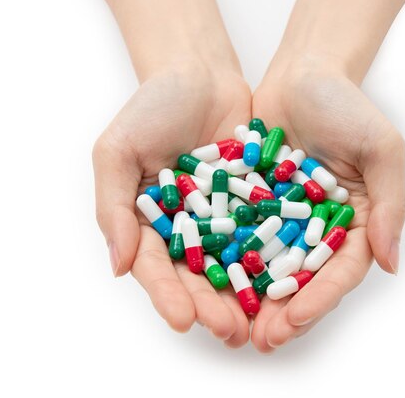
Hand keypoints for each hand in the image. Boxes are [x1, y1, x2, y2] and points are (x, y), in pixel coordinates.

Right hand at [92, 65, 252, 346]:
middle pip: (198, 274)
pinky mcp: (256, 202)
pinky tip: (290, 277)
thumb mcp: (117, 151)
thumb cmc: (150, 108)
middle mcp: (187, 227)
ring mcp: (224, 217)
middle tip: (230, 331)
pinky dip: (277, 253)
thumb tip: (117, 266)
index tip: (183, 319)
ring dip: (246, 292)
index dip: (168, 295)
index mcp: (149, 223)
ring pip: (235, 261)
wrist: (198, 73)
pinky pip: (266, 231)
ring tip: (260, 320)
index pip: (155, 267)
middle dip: (212, 304)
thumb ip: (113, 207)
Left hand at [250, 61, 404, 351]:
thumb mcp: (381, 149)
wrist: (303, 73)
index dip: (322, 296)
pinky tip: (210, 281)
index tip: (297, 319)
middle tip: (262, 340)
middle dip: (284, 310)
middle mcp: (318, 226)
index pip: (341, 269)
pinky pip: (239, 234)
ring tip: (233, 325)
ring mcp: (284, 217)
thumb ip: (389, 204)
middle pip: (303, 276)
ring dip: (253, 297)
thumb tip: (391, 263)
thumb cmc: (347, 106)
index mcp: (354, 220)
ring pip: (268, 265)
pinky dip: (228, 258)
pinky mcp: (252, 203)